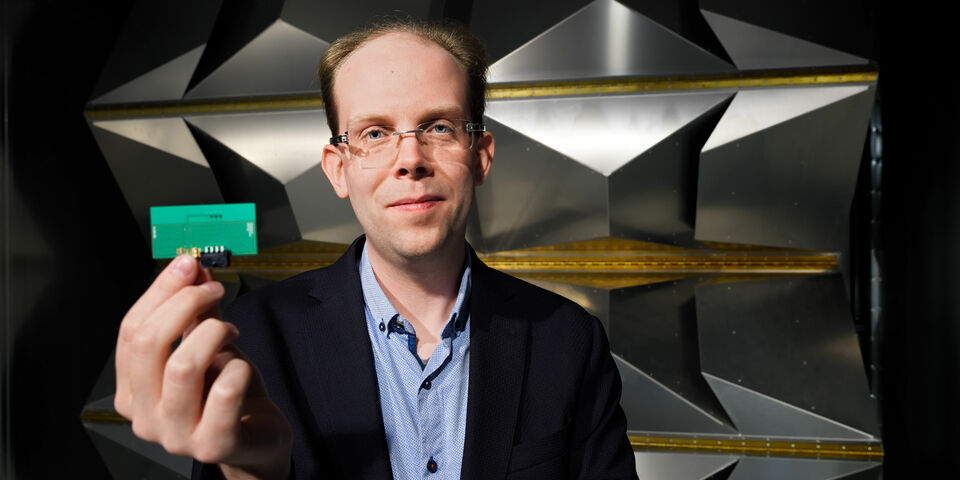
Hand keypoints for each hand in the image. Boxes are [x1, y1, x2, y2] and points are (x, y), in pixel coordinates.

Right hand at [115, 255, 291, 478]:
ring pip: (183, 365)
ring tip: (230, 332)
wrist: (257, 438)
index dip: (160, 291)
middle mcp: (145, 416)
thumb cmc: (227, 396)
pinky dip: (238, 367)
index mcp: (132, 391)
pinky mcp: (212, 445)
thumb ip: (196, 313)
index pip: (131, 331)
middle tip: (214, 291)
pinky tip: (242, 368)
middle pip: (149, 344)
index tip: (187, 264)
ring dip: (213, 334)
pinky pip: (224, 391)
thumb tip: (191, 269)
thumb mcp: (207, 348)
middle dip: (185, 304)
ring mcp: (176, 435)